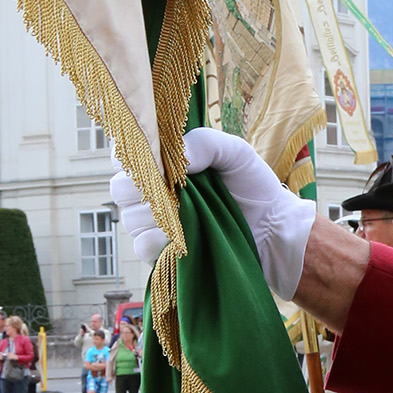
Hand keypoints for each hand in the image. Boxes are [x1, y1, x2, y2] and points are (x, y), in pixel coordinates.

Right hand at [108, 130, 317, 299]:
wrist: (272, 228)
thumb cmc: (252, 185)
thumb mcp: (234, 152)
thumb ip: (204, 142)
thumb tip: (176, 156)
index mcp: (162, 163)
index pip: (125, 154)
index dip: (132, 154)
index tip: (153, 157)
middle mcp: (151, 191)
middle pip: (120, 188)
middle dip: (143, 187)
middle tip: (174, 188)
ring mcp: (153, 223)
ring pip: (129, 217)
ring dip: (156, 214)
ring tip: (187, 211)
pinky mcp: (160, 251)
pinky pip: (142, 245)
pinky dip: (160, 239)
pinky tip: (183, 234)